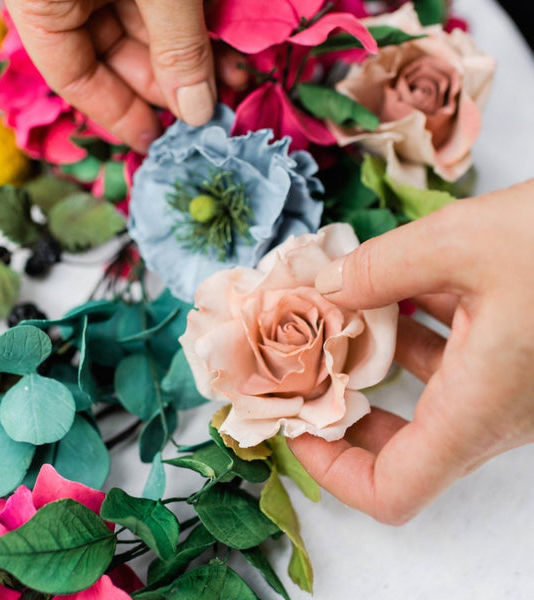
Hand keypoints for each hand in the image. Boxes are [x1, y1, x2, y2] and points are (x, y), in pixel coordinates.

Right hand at [4, 0, 245, 152]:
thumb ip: (177, 46)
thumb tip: (198, 112)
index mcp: (40, 3)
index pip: (75, 78)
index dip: (119, 115)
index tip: (158, 142)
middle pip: (114, 58)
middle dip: (171, 84)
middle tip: (214, 105)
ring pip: (142, 30)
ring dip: (191, 56)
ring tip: (235, 75)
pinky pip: (158, 4)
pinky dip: (191, 25)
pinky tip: (227, 45)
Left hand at [289, 179, 533, 524]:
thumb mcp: (463, 241)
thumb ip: (381, 267)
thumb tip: (325, 286)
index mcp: (478, 409)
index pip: (391, 490)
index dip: (331, 469)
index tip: (295, 423)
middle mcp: (493, 413)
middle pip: (397, 445)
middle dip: (343, 403)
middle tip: (306, 358)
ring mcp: (509, 389)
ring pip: (423, 396)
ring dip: (375, 358)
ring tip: (338, 311)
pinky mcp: (518, 359)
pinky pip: (453, 363)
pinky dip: (415, 333)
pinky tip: (398, 288)